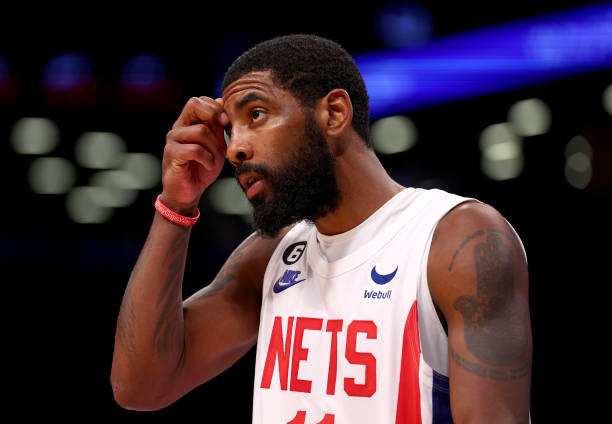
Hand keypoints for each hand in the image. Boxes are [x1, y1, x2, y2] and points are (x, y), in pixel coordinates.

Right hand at [161, 96, 228, 214]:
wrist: (188, 193)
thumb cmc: (202, 168)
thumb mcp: (216, 145)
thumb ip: (218, 126)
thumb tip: (221, 100)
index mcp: (188, 123)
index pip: (198, 100)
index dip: (215, 107)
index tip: (225, 122)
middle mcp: (179, 128)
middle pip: (193, 104)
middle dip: (213, 115)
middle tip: (221, 131)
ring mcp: (173, 140)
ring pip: (200, 131)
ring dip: (214, 147)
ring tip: (214, 159)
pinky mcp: (172, 154)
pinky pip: (195, 150)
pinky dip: (207, 159)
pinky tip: (208, 166)